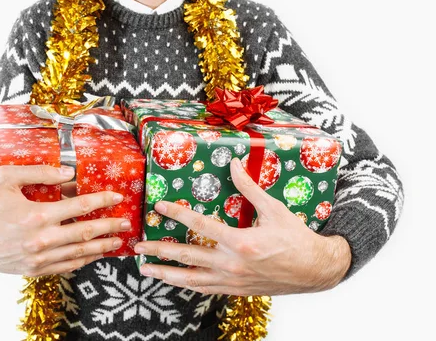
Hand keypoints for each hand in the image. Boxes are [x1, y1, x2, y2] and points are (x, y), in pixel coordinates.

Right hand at [0, 165, 129, 275]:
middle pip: (86, 232)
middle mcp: (42, 239)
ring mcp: (39, 257)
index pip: (81, 206)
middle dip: (110, 227)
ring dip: (102, 247)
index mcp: (38, 214)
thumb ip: (40, 172)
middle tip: (126, 224)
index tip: (117, 197)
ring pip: (79, 253)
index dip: (102, 200)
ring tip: (117, 243)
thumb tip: (69, 172)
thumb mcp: (7, 178)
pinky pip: (65, 266)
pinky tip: (92, 256)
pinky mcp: (34, 269)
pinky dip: (82, 261)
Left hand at [134, 158, 350, 295]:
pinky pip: (205, 289)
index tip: (159, 207)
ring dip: (166, 274)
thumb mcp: (274, 209)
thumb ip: (249, 188)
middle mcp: (231, 264)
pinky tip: (175, 280)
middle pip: (187, 256)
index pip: (199, 225)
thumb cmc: (296, 239)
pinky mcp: (236, 290)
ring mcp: (232, 281)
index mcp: (240, 242)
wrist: (316, 270)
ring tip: (146, 269)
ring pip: (191, 280)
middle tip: (138, 246)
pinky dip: (187, 284)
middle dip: (159, 250)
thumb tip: (234, 164)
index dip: (177, 214)